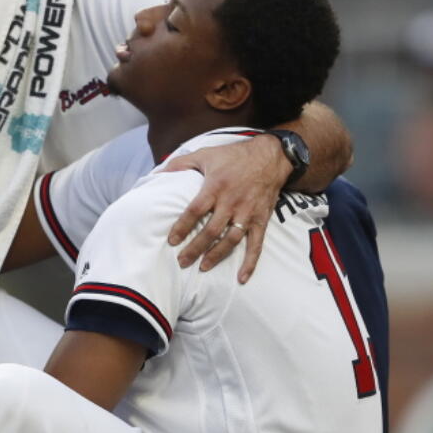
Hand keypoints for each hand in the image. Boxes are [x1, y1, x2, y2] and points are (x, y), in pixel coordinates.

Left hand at [163, 136, 291, 283]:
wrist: (271, 156)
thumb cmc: (234, 156)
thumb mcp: (206, 153)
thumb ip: (182, 163)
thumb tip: (161, 171)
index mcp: (216, 187)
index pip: (195, 211)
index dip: (182, 227)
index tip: (172, 240)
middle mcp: (232, 202)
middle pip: (211, 230)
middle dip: (195, 248)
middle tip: (182, 261)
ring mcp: (248, 212)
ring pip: (231, 240)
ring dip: (216, 255)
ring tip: (203, 267)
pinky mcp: (261, 219)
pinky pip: (257, 244)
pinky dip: (250, 262)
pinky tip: (241, 278)